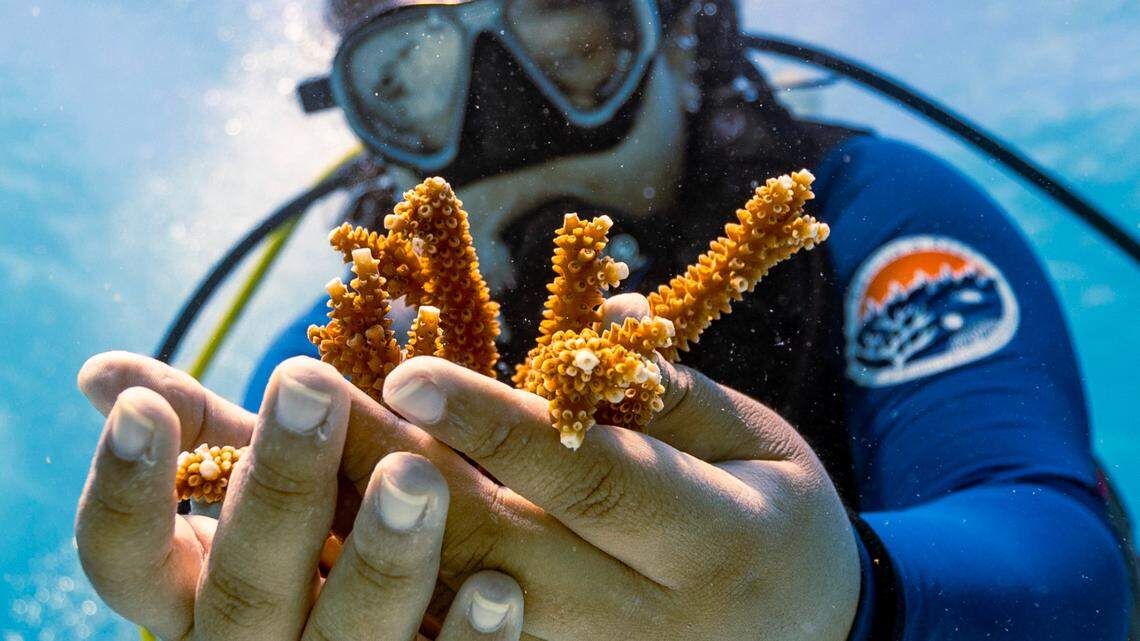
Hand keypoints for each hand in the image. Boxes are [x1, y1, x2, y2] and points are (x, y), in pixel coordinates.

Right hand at [75, 358, 524, 640]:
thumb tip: (102, 373)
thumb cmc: (316, 551)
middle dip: (279, 489)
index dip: (127, 490)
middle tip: (312, 389)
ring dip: (381, 560)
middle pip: (246, 591)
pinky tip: (499, 587)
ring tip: (416, 476)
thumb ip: (208, 441)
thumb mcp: (263, 498)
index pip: (126, 561)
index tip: (144, 405)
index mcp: (198, 597)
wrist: (388, 636)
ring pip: (343, 639)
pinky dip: (466, 639)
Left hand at [79, 291, 859, 640]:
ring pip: (447, 608)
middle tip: (294, 396)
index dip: (499, 429)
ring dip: (343, 537)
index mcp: (710, 545)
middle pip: (493, 548)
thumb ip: (679, 394)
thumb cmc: (778, 523)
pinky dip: (368, 593)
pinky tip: (286, 543)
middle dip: (387, 471)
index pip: (591, 484)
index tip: (406, 369)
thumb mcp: (766, 447)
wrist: (807, 640)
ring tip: (255, 463)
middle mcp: (637, 621)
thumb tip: (594, 329)